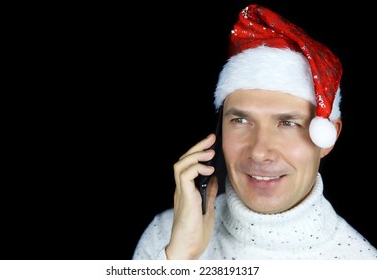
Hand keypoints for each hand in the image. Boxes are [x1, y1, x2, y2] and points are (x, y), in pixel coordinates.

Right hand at [165, 133, 218, 258]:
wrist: (187, 249)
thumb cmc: (195, 233)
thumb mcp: (207, 208)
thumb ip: (209, 193)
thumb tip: (214, 178)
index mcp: (186, 191)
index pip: (189, 165)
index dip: (198, 152)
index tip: (210, 143)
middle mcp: (181, 189)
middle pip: (183, 160)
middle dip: (197, 147)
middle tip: (210, 138)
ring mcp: (181, 193)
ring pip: (181, 165)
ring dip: (196, 155)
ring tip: (209, 152)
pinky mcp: (185, 198)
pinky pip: (185, 177)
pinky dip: (196, 169)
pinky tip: (208, 169)